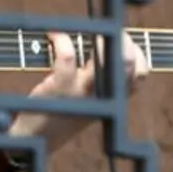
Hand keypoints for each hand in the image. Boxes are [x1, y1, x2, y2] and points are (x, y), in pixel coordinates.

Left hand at [12, 32, 150, 148]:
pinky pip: (68, 58)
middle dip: (123, 39)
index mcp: (111, 100)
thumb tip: (108, 43)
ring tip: (90, 30)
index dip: (137, 51)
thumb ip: (100, 79)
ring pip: (105, 61)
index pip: (140, 74)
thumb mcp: (89, 102)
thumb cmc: (61, 113)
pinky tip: (53, 35)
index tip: (120, 40)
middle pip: (128, 64)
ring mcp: (81, 94)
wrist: (32, 141)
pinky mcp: (58, 90)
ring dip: (100, 38)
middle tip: (106, 30)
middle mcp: (101, 97)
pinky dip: (62, 40)